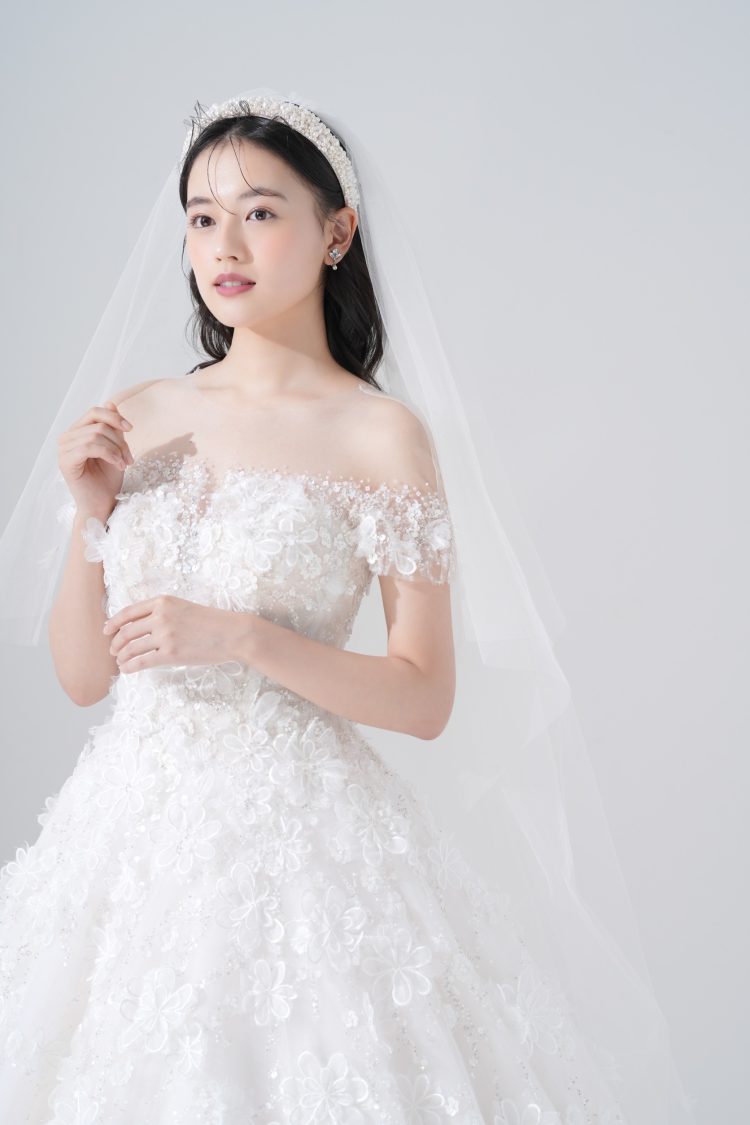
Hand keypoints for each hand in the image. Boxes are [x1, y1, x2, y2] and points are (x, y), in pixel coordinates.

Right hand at [58, 399, 133, 516]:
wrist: (102, 505)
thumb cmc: (108, 480)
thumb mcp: (116, 448)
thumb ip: (112, 427)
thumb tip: (110, 402)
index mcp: (77, 432)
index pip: (94, 412)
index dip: (114, 417)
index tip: (131, 429)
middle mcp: (67, 438)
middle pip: (97, 423)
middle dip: (119, 439)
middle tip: (129, 457)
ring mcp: (63, 449)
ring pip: (95, 435)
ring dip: (116, 449)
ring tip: (124, 463)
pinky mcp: (65, 461)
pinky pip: (89, 447)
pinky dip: (109, 454)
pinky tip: (118, 465)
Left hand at [102, 595, 245, 672]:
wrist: (232, 633)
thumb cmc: (211, 622)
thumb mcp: (184, 607)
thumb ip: (162, 613)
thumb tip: (140, 627)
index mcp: (162, 602)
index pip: (128, 612)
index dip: (113, 623)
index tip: (107, 631)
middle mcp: (160, 616)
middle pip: (126, 631)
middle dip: (116, 643)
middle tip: (113, 651)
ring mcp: (164, 635)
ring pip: (131, 647)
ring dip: (122, 656)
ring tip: (121, 662)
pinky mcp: (170, 653)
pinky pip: (141, 661)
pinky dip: (130, 666)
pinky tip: (127, 670)